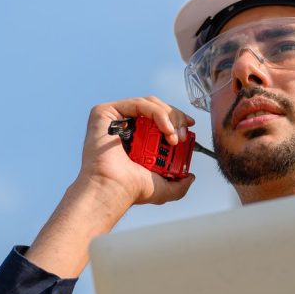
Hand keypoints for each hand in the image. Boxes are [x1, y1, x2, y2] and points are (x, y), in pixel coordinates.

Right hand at [24, 97, 196, 278]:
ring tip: (174, 137)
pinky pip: (139, 104)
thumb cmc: (132, 190)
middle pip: (156, 107)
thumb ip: (179, 185)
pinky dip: (158, 113)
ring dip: (169, 116)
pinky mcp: (105, 112)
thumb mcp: (164, 188)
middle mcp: (123, 127)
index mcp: (134, 139)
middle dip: (176, 117)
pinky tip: (167, 129)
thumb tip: (189, 177)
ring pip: (149, 103)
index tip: (188, 127)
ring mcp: (114, 119)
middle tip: (183, 135)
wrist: (116, 189)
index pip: (158, 118)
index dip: (176, 118)